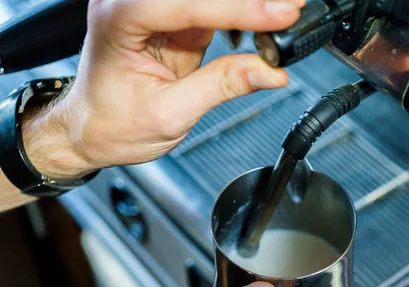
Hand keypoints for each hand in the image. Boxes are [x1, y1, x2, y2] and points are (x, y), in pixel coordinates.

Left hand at [22, 0, 304, 179]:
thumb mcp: (170, 113)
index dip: (240, 9)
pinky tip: (268, 19)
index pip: (187, 4)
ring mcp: (155, 8)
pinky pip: (215, 7)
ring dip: (250, 6)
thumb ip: (221, 85)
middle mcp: (134, 3)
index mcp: (120, 19)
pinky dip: (244, 13)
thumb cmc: (112, 123)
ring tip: (287, 13)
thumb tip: (269, 71)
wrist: (92, 129)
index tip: (281, 14)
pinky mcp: (174, 18)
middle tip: (292, 7)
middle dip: (250, 2)